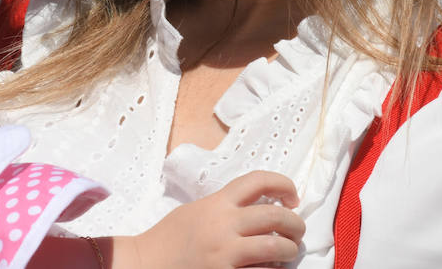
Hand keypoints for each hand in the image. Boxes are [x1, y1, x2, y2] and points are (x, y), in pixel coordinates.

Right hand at [113, 171, 302, 268]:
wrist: (145, 263)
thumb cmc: (170, 238)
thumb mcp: (196, 211)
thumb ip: (225, 207)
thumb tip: (260, 208)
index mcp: (217, 203)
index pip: (258, 180)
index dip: (283, 184)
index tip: (292, 196)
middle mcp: (224, 224)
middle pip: (276, 215)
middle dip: (295, 224)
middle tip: (296, 232)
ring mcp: (225, 253)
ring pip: (276, 247)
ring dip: (289, 250)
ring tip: (287, 253)